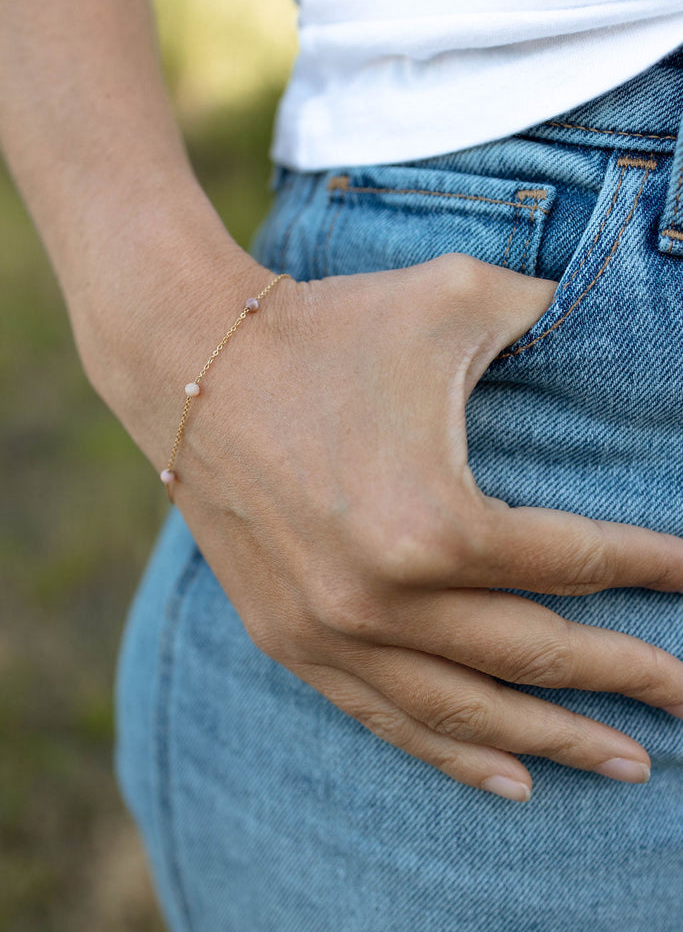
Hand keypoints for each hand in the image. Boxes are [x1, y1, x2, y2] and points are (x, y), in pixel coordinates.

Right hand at [163, 252, 682, 801]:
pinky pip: (389, 719)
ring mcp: (331, 632)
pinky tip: (515, 780)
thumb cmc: (329, 326)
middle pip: (537, 656)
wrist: (191, 359)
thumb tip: (616, 330)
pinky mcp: (291, 640)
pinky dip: (457, 754)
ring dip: (558, 741)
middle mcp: (383, 600)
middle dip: (630, 678)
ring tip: (630, 763)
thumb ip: (550, 315)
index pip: (576, 564)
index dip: (653, 569)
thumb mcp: (455, 298)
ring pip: (469, 713)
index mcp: (435, 523)